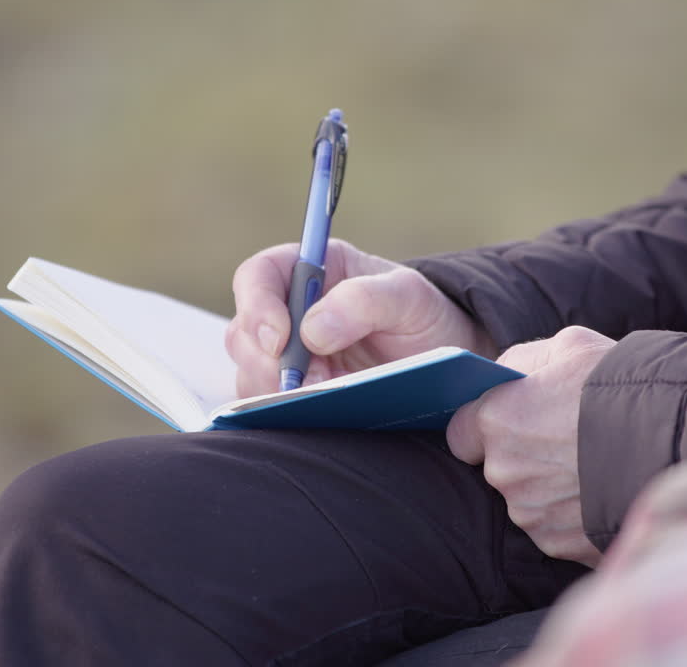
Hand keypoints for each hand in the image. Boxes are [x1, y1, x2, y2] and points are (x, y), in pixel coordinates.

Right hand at [226, 239, 495, 396]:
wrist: (441, 360)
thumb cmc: (423, 315)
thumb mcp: (408, 297)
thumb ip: (363, 300)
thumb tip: (312, 330)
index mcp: (310, 270)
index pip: (257, 276)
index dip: (258, 306)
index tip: (280, 340)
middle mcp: (288, 310)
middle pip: (244, 332)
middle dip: (270, 362)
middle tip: (311, 383)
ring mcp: (287, 355)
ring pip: (249, 373)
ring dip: (275, 392)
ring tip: (321, 398)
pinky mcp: (293, 392)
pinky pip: (266, 405)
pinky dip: (282, 413)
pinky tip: (313, 415)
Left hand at [446, 326, 614, 566]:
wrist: (676, 440)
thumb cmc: (619, 386)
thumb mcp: (569, 346)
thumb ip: (524, 362)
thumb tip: (506, 374)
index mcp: (496, 422)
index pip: (461, 433)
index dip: (483, 427)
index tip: (508, 423)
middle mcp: (505, 473)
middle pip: (500, 468)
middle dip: (525, 456)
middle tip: (568, 440)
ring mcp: (533, 515)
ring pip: (530, 501)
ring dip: (551, 488)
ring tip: (593, 465)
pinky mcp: (562, 545)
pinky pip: (558, 528)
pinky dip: (575, 514)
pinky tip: (604, 490)